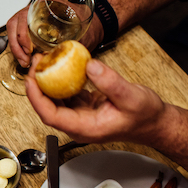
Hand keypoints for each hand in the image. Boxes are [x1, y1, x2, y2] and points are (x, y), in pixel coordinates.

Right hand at [6, 5, 105, 66]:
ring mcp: (33, 18)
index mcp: (46, 5)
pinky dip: (19, 47)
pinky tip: (26, 58)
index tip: (29, 49)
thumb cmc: (88, 21)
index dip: (22, 34)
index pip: (24, 16)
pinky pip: (20, 35)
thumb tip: (57, 58)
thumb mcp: (80, 33)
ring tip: (24, 61)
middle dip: (16, 44)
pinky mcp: (33, 27)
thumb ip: (70, 45)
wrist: (95, 21)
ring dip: (15, 47)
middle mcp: (36, 10)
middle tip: (24, 59)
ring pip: (14, 30)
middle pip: (14, 24)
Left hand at [26, 56, 167, 145]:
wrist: (156, 122)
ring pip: (55, 100)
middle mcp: (79, 124)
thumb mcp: (131, 97)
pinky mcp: (84, 107)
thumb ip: (110, 83)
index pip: (51, 115)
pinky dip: (60, 80)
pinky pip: (66, 94)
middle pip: (48, 107)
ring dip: (47, 81)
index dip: (36, 97)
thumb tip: (89, 66)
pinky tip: (60, 65)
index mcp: (85, 128)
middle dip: (37, 84)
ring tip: (45, 60)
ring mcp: (80, 116)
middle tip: (37, 61)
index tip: (31, 78)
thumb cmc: (146, 116)